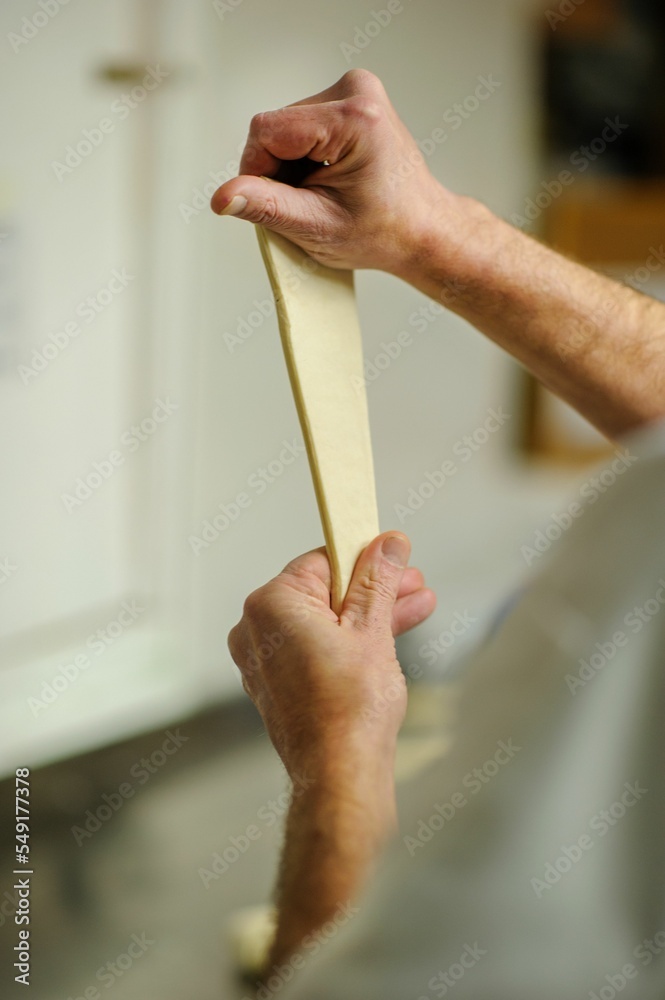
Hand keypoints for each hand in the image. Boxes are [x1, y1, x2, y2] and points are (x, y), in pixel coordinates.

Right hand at [210, 69, 453, 275]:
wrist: (421, 230)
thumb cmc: (382, 233)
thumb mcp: (317, 227)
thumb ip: (267, 207)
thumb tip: (223, 197)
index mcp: (354, 117)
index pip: (267, 131)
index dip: (257, 172)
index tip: (278, 205)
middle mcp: (356, 90)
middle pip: (275, 127)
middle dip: (279, 171)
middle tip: (309, 205)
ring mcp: (355, 90)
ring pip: (285, 128)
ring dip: (291, 166)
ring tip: (323, 194)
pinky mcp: (351, 98)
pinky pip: (301, 126)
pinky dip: (304, 158)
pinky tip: (327, 180)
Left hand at [227, 532, 435, 778]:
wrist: (341, 774)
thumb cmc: (348, 710)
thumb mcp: (372, 629)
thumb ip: (377, 581)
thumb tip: (388, 545)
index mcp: (271, 605)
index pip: (320, 561)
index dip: (362, 556)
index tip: (391, 553)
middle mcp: (258, 631)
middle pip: (324, 592)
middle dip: (373, 587)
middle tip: (410, 580)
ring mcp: (266, 662)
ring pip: (325, 622)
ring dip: (370, 614)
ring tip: (415, 605)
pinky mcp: (280, 686)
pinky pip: (318, 648)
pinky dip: (351, 641)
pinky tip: (391, 633)